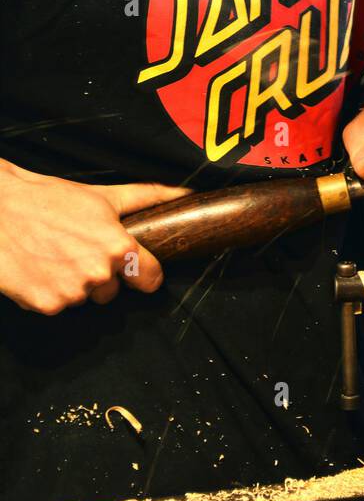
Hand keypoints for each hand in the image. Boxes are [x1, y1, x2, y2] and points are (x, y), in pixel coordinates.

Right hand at [0, 158, 189, 314]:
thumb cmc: (50, 199)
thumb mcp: (103, 196)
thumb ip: (148, 197)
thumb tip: (185, 194)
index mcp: (119, 247)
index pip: (151, 279)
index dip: (144, 273)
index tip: (136, 269)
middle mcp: (99, 274)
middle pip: (115, 290)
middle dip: (103, 275)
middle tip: (79, 250)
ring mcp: (72, 293)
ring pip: (87, 299)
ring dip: (76, 284)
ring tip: (57, 255)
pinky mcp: (47, 305)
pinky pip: (60, 305)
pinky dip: (52, 291)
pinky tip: (41, 268)